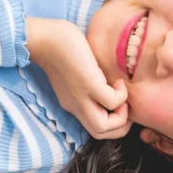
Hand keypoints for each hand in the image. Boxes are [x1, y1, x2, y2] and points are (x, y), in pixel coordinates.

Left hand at [26, 18, 130, 140]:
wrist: (46, 38)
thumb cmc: (61, 49)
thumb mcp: (77, 74)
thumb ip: (90, 82)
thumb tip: (111, 82)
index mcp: (73, 104)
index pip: (94, 128)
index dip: (113, 124)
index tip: (120, 105)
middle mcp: (76, 105)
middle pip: (98, 133)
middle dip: (120, 127)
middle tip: (126, 107)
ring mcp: (81, 96)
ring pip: (101, 127)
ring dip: (121, 117)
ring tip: (122, 97)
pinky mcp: (88, 84)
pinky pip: (111, 102)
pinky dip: (120, 95)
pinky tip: (117, 81)